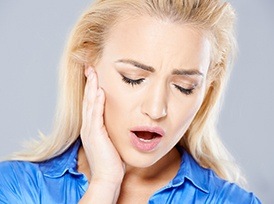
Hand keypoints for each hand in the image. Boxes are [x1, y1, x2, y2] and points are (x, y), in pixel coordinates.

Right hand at [80, 67, 124, 183]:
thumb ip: (111, 128)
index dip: (92, 88)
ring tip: (94, 72)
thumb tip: (121, 118)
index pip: (91, 103)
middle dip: (89, 82)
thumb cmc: (112, 159)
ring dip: (91, 87)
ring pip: (90, 104)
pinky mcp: (95, 135)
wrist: (108, 177)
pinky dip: (97, 102)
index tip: (95, 75)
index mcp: (91, 126)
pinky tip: (99, 91)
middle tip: (90, 67)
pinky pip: (96, 115)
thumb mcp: (111, 140)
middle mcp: (88, 126)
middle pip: (88, 99)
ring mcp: (90, 130)